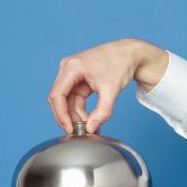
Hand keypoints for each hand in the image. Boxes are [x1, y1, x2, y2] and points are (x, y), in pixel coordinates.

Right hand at [48, 38, 167, 133]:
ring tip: (89, 128)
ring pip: (66, 102)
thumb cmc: (120, 65)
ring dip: (75, 116)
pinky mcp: (77, 80)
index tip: (70, 129)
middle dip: (67, 117)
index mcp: (73, 67)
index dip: (61, 115)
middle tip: (79, 133)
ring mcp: (71, 74)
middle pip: (59, 99)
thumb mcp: (111, 90)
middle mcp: (68, 69)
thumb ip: (102, 112)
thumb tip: (91, 129)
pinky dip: (80, 112)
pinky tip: (89, 120)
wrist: (130, 54)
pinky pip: (74, 100)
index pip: (57, 95)